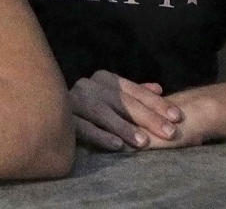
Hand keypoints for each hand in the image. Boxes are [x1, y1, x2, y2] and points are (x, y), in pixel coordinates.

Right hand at [69, 70, 183, 150]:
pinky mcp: (63, 118)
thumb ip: (135, 94)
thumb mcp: (114, 97)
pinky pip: (83, 126)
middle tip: (169, 132)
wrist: (47, 107)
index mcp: (104, 78)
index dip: (157, 103)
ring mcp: (74, 100)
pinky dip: (100, 135)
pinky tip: (116, 145)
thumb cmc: (91, 107)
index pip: (135, 90)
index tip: (178, 117)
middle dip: (149, 117)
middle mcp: (89, 85)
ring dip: (124, 127)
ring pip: (103, 113)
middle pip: (123, 101)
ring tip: (143, 142)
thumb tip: (159, 87)